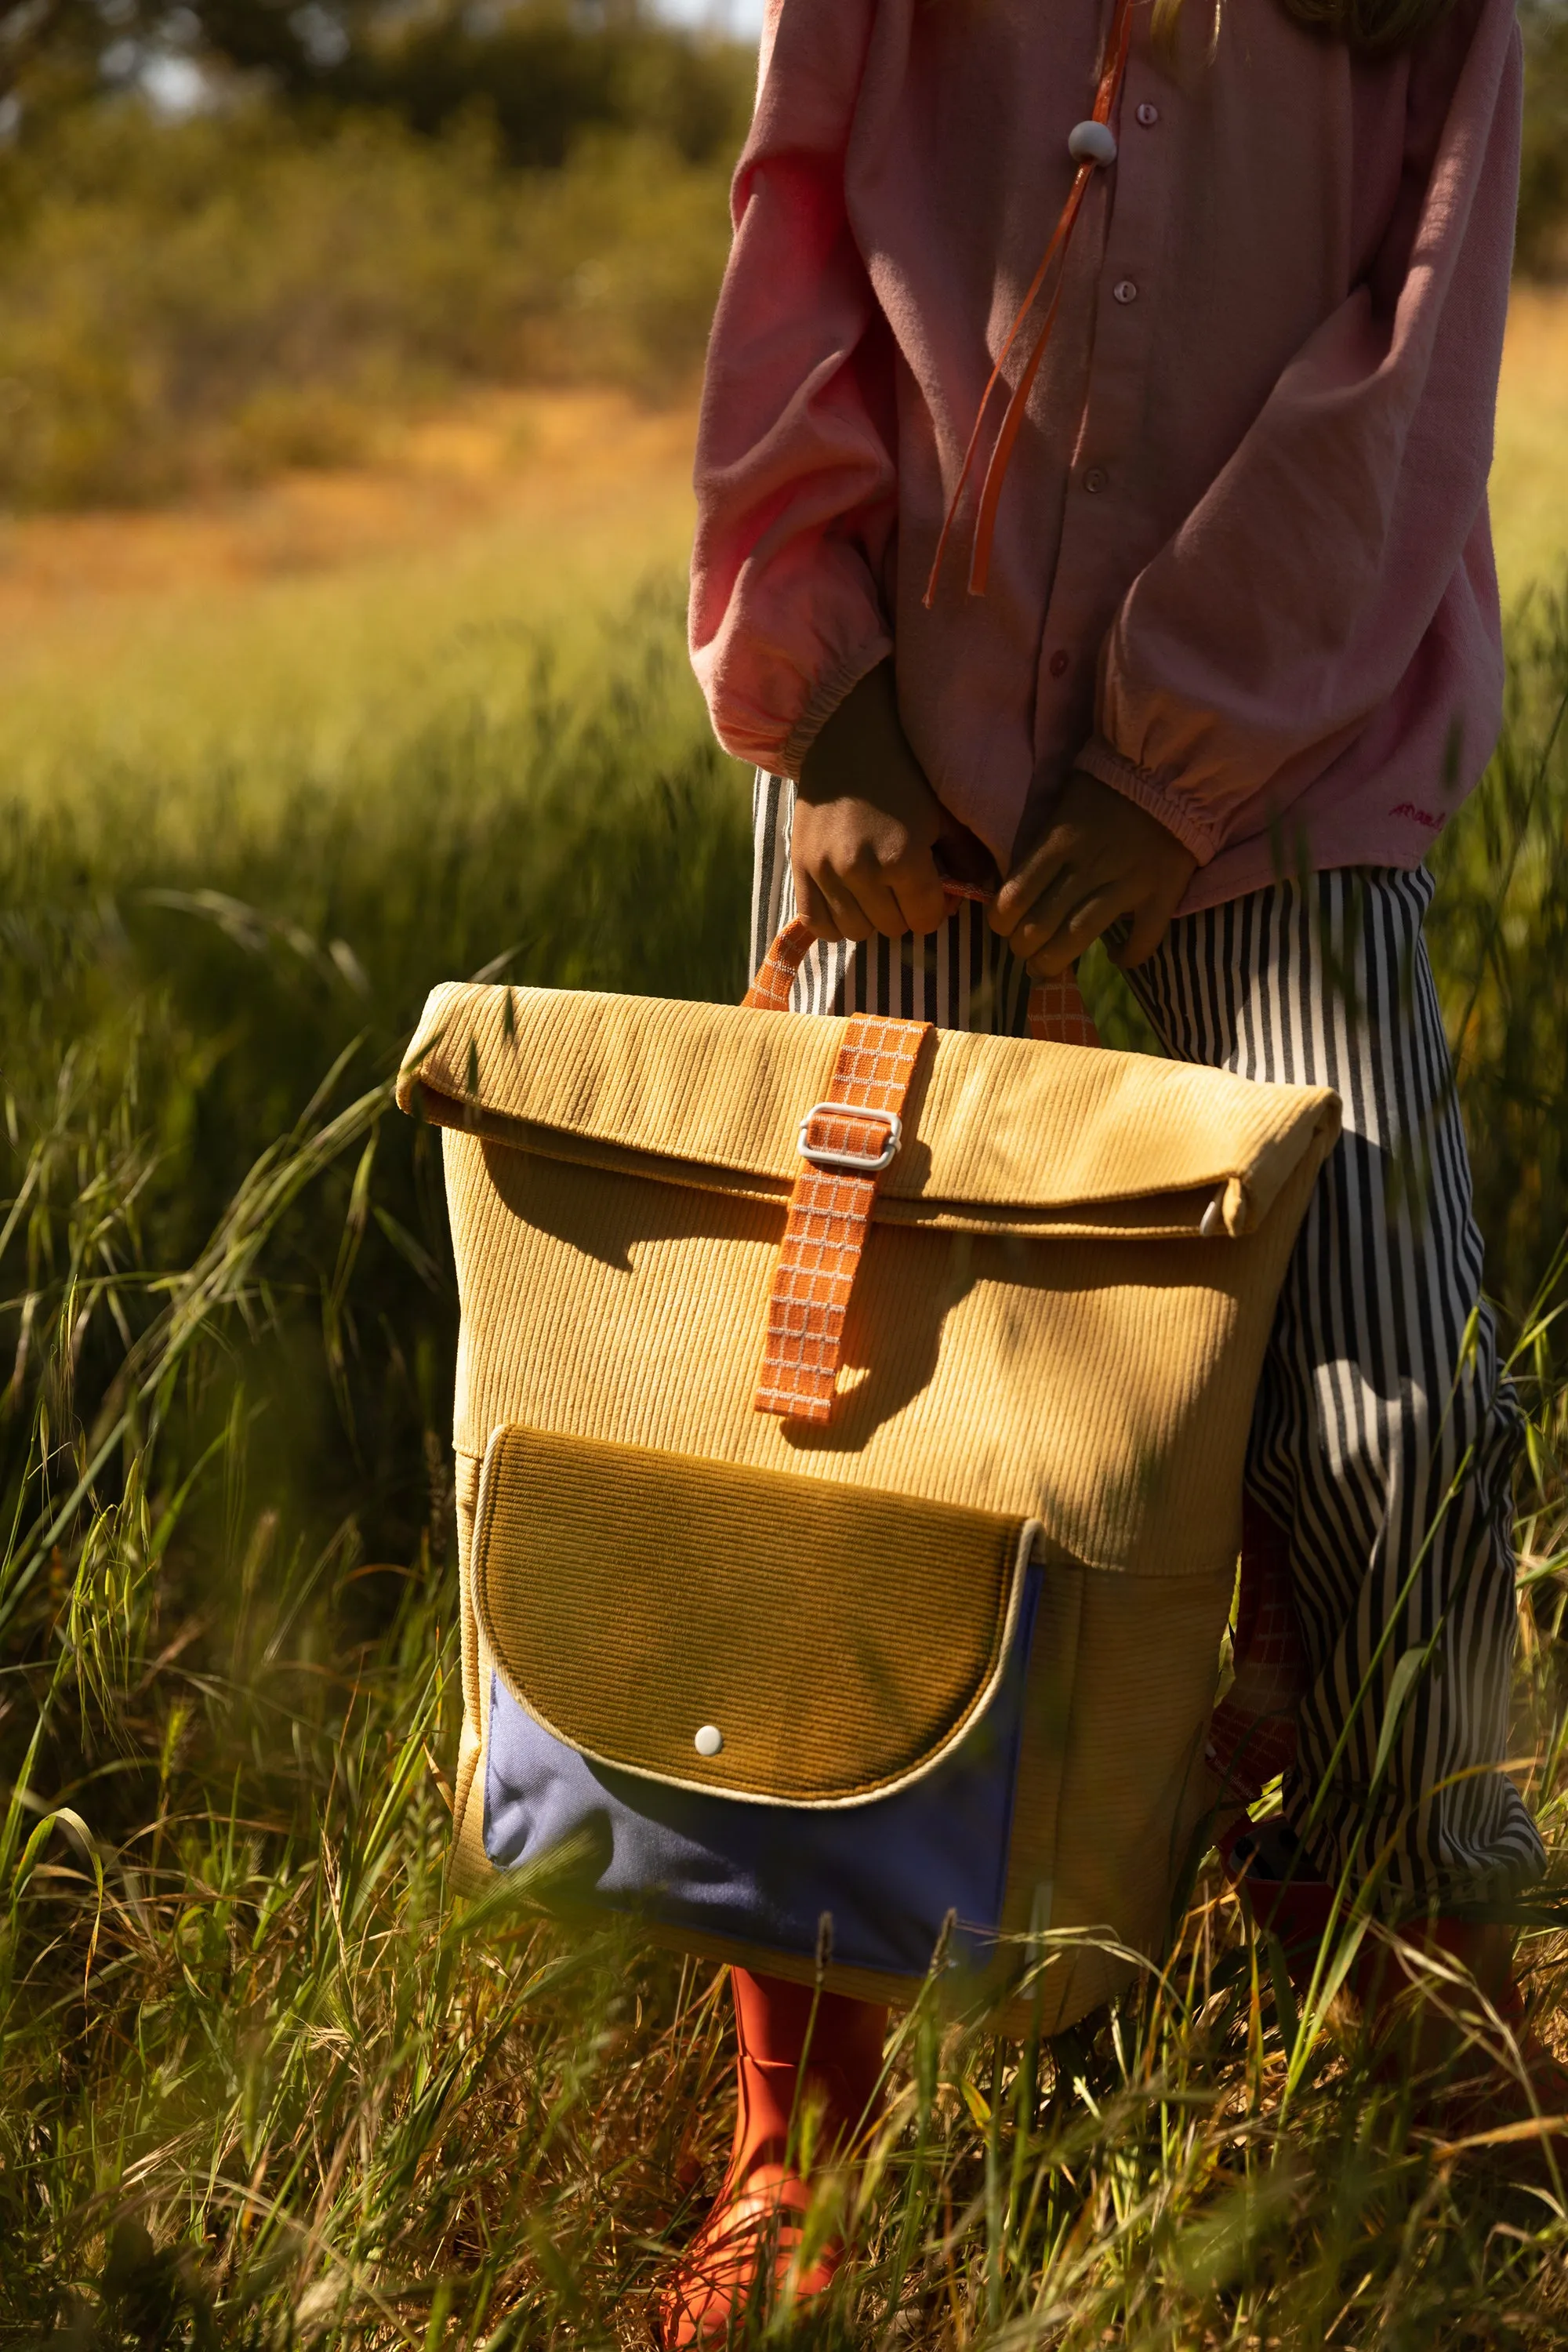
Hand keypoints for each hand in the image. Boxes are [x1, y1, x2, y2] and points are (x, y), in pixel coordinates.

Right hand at [792, 662, 950, 939]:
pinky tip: (848, 899)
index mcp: (902, 859)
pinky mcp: (800, 869)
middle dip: (904, 911)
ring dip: (871, 917)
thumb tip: (964, 900)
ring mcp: (826, 872)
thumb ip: (964, 862)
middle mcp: (861, 871)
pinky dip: (836, 920)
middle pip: (892, 930)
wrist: (845, 740)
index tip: (932, 887)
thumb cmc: (903, 775)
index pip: (925, 922)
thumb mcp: (944, 815)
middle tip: (903, 881)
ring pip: (857, 932)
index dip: (934, 908)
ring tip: (875, 888)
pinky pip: (819, 925)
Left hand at [989, 768, 1195, 977]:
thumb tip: (1015, 882)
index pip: (1016, 894)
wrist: (1173, 768)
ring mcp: (1126, 883)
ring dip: (1053, 960)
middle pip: (1041, 923)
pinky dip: (1128, 957)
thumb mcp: (1062, 803)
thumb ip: (1043, 842)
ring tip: (1043, 969)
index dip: (1001, 920)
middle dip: (1022, 947)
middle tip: (1022, 952)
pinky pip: (1143, 940)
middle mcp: (1088, 866)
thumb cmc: (1109, 784)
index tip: (1001, 926)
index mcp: (1059, 841)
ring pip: (1079, 936)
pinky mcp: (1162, 894)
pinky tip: (1116, 958)